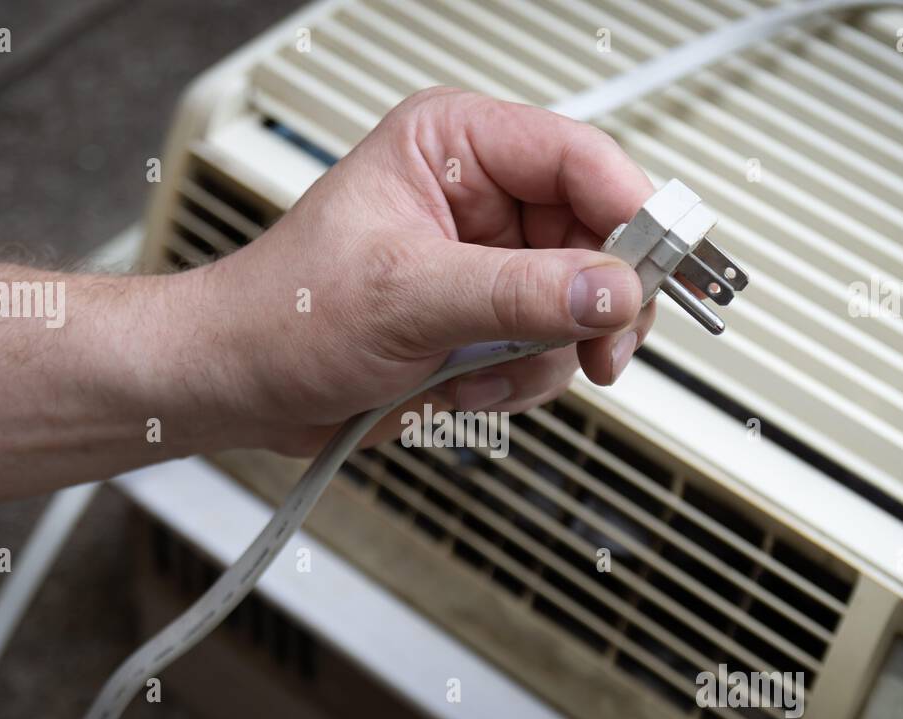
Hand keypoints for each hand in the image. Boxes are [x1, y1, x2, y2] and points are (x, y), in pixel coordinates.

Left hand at [174, 86, 656, 454]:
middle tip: (598, 352)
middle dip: (592, 306)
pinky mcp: (489, 320)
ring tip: (478, 375)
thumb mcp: (407, 297)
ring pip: (584, 305)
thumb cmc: (285, 314)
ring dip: (542, 356)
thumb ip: (518, 294)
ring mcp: (490, 264)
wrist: (243, 385)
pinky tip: (463, 387)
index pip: (578, 158)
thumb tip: (612, 290)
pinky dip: (520, 382)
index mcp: (456, 146)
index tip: (659, 270)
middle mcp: (482, 198)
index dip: (630, 213)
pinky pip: (553, 349)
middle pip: (599, 237)